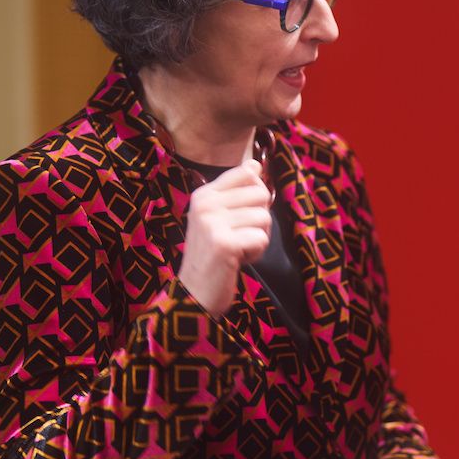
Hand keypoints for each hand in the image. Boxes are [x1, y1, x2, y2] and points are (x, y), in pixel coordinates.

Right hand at [178, 157, 271, 316]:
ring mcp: (212, 223)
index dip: (256, 193)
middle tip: (239, 236)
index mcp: (204, 194)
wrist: (194, 293)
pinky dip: (256, 253)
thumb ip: (236, 193)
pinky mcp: (224, 243)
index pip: (246, 172)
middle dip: (259, 219)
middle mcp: (205, 204)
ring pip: (264, 217)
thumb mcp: (218, 218)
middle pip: (261, 194)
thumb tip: (256, 164)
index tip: (242, 213)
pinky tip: (237, 260)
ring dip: (258, 238)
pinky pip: (262, 238)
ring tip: (237, 249)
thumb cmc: (212, 255)